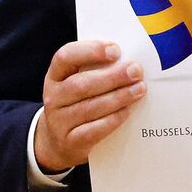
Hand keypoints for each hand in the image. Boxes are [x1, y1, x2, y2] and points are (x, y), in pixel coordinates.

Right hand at [34, 40, 146, 171]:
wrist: (59, 140)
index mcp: (55, 75)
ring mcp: (58, 121)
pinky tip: (127, 111)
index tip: (116, 50)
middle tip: (135, 71)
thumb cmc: (77, 102)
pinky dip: (112, 119)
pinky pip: (93, 130)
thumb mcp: (78, 82)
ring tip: (138, 89)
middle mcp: (53, 97)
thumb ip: (97, 69)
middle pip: (81, 84)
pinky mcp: (70, 141)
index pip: (66, 56)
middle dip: (112, 77)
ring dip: (118, 97)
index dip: (90, 51)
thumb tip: (127, 62)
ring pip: (89, 107)